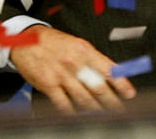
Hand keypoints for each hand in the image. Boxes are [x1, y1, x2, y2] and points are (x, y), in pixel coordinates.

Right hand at [9, 25, 136, 112]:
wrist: (25, 40)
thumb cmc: (53, 42)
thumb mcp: (75, 44)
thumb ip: (92, 59)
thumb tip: (110, 75)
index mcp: (84, 50)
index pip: (108, 69)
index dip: (121, 83)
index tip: (129, 93)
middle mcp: (74, 62)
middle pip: (99, 88)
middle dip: (112, 102)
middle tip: (118, 109)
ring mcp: (61, 75)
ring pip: (84, 99)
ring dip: (95, 110)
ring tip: (102, 114)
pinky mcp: (48, 85)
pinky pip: (64, 105)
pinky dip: (73, 113)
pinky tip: (79, 115)